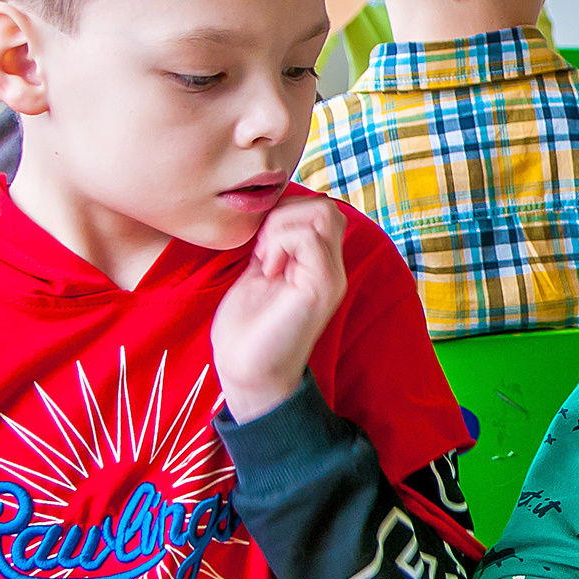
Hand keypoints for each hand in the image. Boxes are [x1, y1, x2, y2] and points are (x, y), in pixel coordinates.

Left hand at [211, 194, 347, 421]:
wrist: (246, 372)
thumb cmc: (248, 328)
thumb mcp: (261, 272)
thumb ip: (274, 245)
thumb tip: (271, 212)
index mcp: (319, 264)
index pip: (320, 209)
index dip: (286, 211)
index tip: (260, 242)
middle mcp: (332, 269)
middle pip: (326, 206)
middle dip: (285, 213)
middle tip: (263, 248)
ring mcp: (331, 277)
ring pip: (322, 213)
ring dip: (281, 227)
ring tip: (265, 259)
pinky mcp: (321, 287)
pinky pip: (309, 237)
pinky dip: (280, 242)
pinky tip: (267, 269)